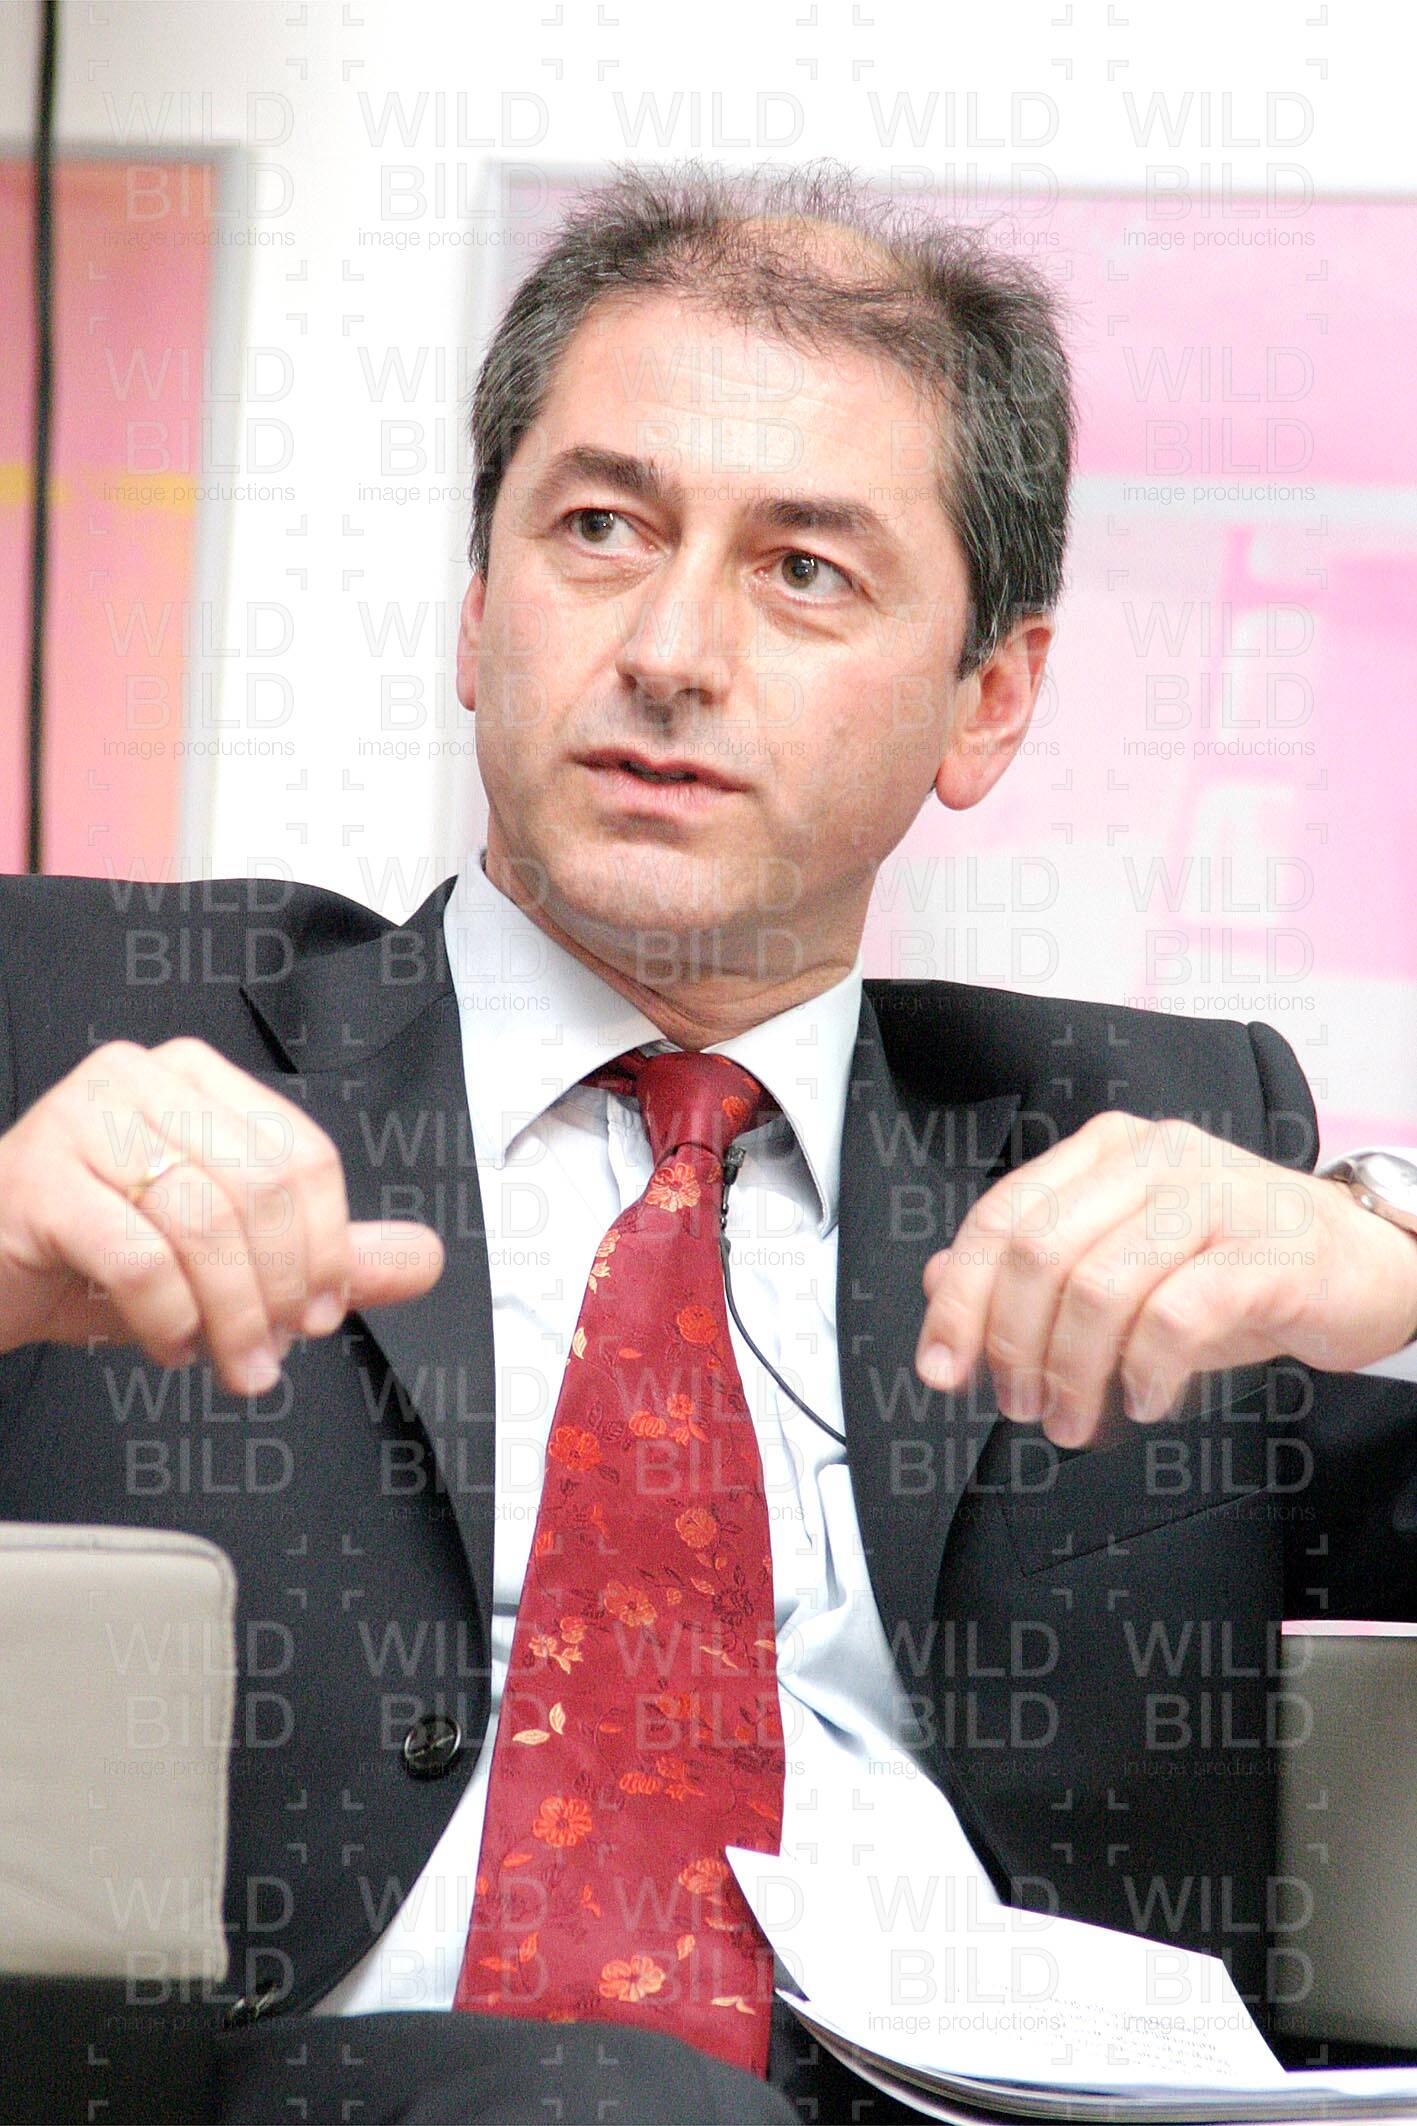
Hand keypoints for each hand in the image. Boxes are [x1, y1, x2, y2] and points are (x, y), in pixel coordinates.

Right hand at [0, 1037, 444, 1395]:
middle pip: (260, 1188)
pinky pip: (141, 1255)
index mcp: (198, 1080)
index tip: (321, 1311)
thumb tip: (422, 1260)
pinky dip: (168, 1317)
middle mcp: (143, 1080)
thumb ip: (326, 1254)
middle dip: (277, 1291)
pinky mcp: (40, 1176)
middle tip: (267, 1353)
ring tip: (223, 1358)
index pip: (301, 1153)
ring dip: (229, 1316)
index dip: (327, 1245)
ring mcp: (84, 1117)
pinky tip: (166, 1341)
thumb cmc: (93, 1256)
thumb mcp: (226, 1258)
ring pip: (206, 1223)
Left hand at [915, 1111, 1416, 1447]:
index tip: (942, 1368)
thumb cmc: (1237, 1266)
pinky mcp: (1267, 1252)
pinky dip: (1147, 1373)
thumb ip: (1031, 1269)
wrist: (1364, 1265)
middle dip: (1014, 1346)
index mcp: (1105, 1152)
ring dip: (1073, 1373)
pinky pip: (1177, 1317)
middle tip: (1023, 1406)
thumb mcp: (1123, 1263)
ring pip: (1099, 1288)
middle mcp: (1154, 1158)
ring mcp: (1214, 1196)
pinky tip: (1147, 1398)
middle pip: (1039, 1254)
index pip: (1001, 1219)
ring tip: (1077, 1419)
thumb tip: (939, 1286)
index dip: (959, 1301)